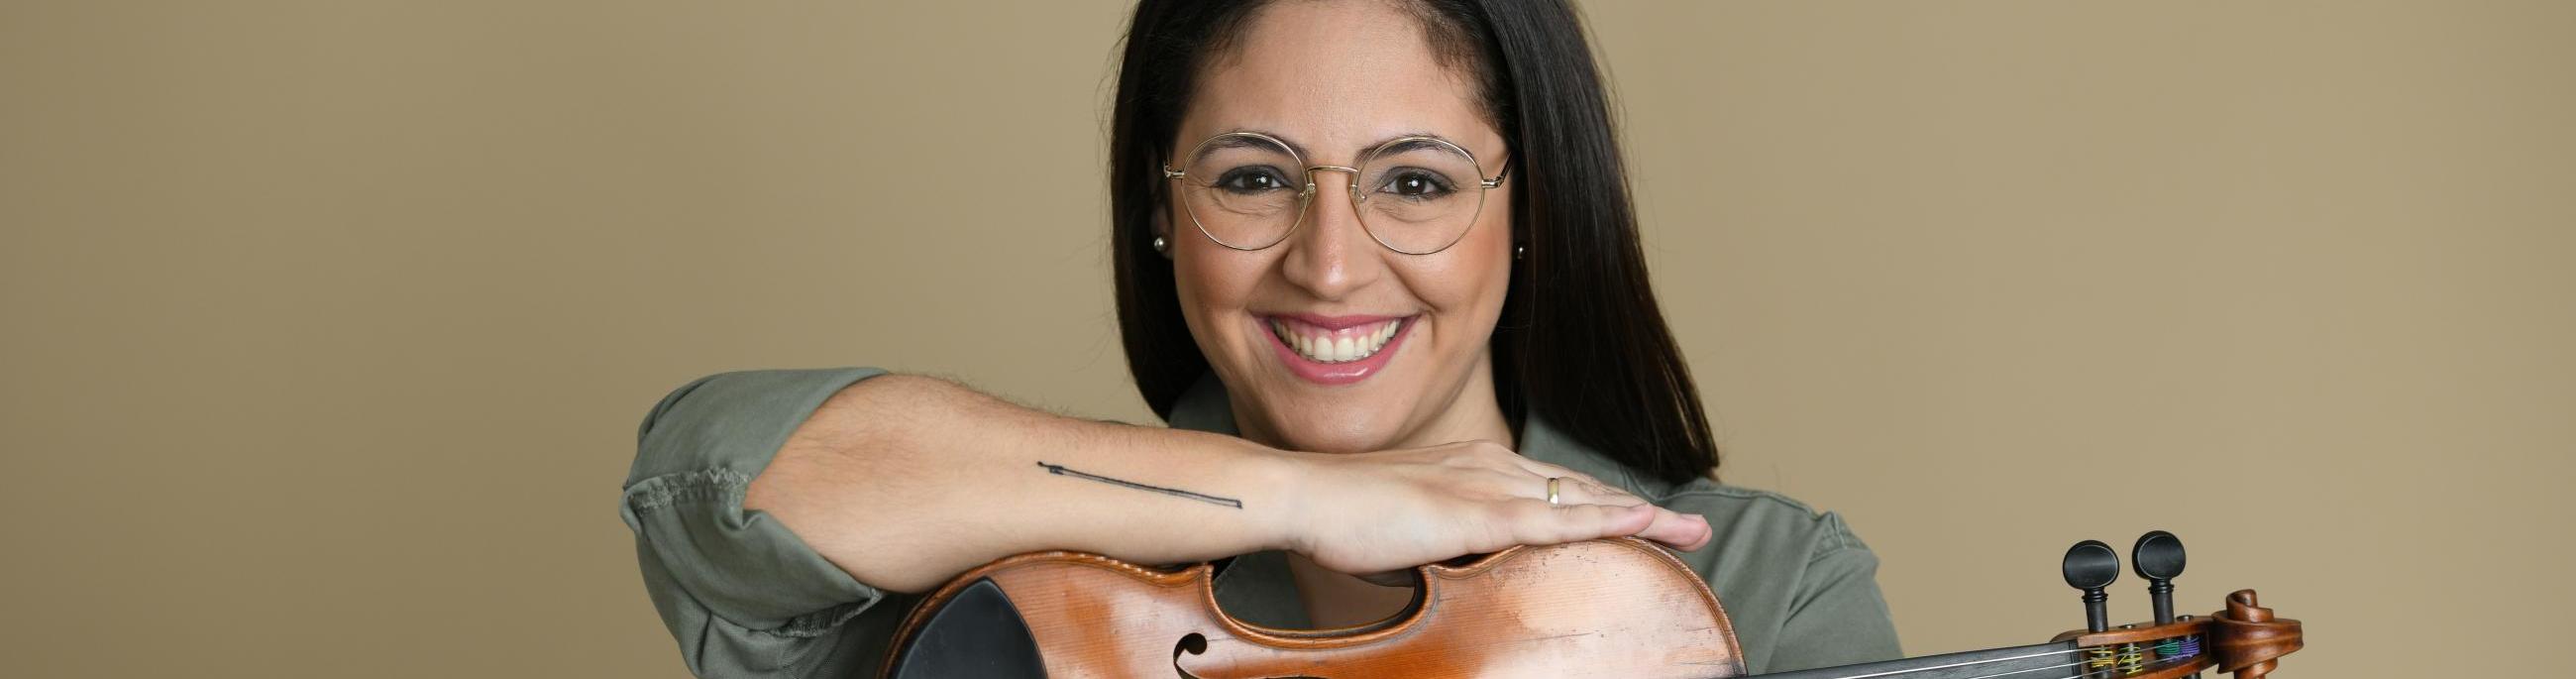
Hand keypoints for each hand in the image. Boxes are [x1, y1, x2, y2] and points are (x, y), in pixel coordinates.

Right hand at [1277, 440, 1713, 577]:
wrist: (1305, 495)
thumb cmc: (1342, 515)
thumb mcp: (1409, 525)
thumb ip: (1444, 536)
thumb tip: (1462, 561)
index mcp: (1474, 467)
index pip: (1555, 488)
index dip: (1606, 504)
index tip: (1648, 520)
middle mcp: (1490, 466)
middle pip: (1582, 490)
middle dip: (1643, 510)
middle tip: (1695, 527)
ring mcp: (1485, 486)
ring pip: (1581, 502)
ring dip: (1642, 517)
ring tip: (1690, 531)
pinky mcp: (1474, 513)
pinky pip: (1553, 519)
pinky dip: (1603, 522)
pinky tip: (1641, 524)